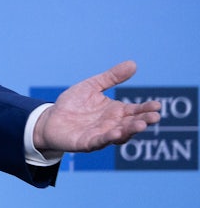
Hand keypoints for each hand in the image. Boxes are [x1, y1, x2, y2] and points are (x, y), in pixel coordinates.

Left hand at [33, 60, 161, 153]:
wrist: (51, 118)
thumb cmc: (73, 103)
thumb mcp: (92, 86)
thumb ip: (111, 77)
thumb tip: (133, 64)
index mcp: (115, 112)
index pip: (135, 111)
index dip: (146, 109)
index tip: (157, 106)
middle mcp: (112, 125)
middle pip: (131, 124)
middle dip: (143, 121)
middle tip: (154, 117)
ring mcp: (100, 135)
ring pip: (119, 135)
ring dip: (129, 131)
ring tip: (140, 125)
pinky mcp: (86, 143)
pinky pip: (99, 142)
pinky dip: (107, 138)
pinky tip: (115, 133)